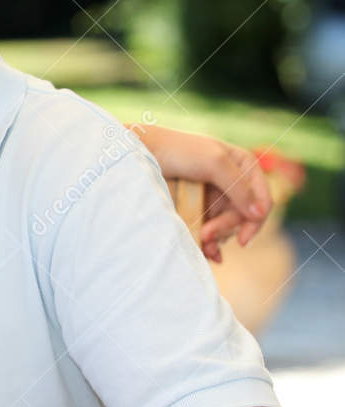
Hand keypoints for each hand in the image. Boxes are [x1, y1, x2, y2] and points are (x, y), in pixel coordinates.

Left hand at [131, 124, 271, 261]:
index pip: (262, 201)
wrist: (143, 153)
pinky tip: (207, 254)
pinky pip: (211, 230)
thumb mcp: (214, 163)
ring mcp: (215, 197)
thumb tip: (259, 214)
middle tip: (205, 236)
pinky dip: (210, 243)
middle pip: (242, 217)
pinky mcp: (199, 208)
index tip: (243, 240)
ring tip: (201, 243)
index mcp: (245, 167)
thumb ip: (239, 187)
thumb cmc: (179, 151)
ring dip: (216, 239)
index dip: (255, 221)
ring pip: (227, 227)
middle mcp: (233, 183)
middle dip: (225, 228)